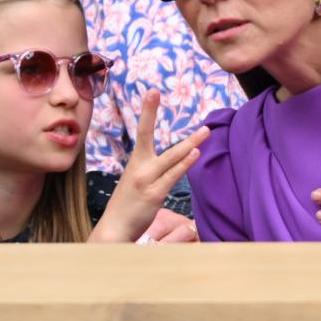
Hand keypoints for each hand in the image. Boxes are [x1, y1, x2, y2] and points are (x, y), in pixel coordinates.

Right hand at [90, 89, 207, 242]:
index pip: (142, 132)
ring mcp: (146, 180)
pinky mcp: (154, 194)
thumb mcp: (138, 183)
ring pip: (170, 157)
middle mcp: (139, 167)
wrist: (115, 229)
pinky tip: (195, 154)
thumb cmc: (128, 207)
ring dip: (190, 143)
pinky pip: (173, 175)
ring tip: (205, 131)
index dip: (147, 111)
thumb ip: (154, 172)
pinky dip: (185, 164)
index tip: (151, 92)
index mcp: (136, 163)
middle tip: (154, 91)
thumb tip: (175, 162)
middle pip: (146, 135)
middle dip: (149, 112)